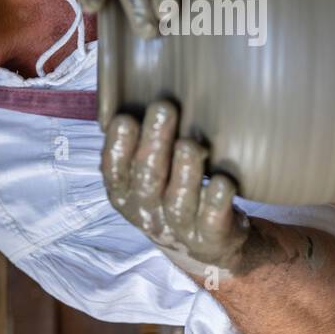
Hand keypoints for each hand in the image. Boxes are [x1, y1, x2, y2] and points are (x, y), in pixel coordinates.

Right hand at [102, 99, 249, 271]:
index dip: (117, 147)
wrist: (205, 247)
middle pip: (148, 179)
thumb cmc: (172, 192)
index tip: (126, 119)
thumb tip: (140, 86)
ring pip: (178, 201)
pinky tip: (221, 180)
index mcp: (125, 194)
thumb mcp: (147, 174)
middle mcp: (148, 212)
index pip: (113, 171)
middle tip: (165, 108)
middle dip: (154, 143)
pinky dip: (216, 198)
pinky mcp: (210, 237)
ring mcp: (179, 228)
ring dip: (184, 171)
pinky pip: (212, 219)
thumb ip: (141, 142)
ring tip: (191, 145)